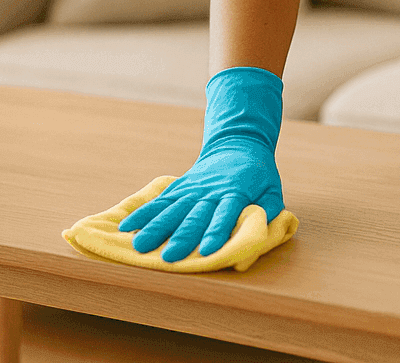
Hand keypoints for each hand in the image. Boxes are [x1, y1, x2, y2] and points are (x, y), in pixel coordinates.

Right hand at [117, 66, 284, 261]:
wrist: (238, 144)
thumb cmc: (259, 176)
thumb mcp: (273, 192)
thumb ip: (269, 215)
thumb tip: (261, 240)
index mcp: (236, 193)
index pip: (226, 214)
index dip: (216, 232)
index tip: (206, 251)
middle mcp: (211, 191)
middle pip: (195, 215)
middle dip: (182, 236)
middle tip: (169, 256)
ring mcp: (193, 188)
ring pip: (173, 208)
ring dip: (156, 227)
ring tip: (139, 245)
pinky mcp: (180, 186)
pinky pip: (160, 200)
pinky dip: (144, 212)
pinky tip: (127, 226)